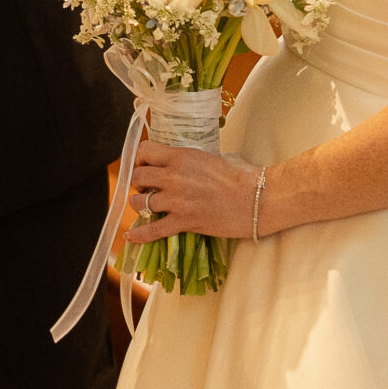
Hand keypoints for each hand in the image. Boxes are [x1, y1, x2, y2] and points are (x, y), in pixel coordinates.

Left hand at [125, 143, 256, 244]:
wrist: (256, 199)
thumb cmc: (242, 176)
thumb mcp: (212, 157)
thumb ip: (192, 159)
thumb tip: (184, 162)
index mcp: (181, 157)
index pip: (145, 152)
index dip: (141, 158)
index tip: (144, 165)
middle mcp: (174, 177)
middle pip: (139, 176)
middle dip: (139, 181)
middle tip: (146, 186)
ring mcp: (176, 201)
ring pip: (141, 201)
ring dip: (140, 203)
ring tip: (145, 205)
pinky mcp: (183, 222)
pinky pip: (153, 229)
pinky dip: (140, 235)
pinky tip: (131, 236)